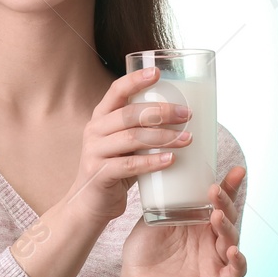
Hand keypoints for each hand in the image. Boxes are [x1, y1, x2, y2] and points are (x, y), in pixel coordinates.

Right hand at [61, 67, 195, 228]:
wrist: (89, 204)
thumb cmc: (115, 170)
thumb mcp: (124, 145)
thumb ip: (141, 130)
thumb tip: (184, 118)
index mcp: (101, 116)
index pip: (116, 90)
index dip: (135, 79)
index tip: (157, 72)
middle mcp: (94, 129)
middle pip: (130, 113)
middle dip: (162, 112)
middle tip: (187, 114)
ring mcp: (94, 151)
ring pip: (132, 138)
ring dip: (163, 137)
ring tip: (187, 139)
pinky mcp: (99, 174)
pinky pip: (130, 165)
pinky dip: (152, 162)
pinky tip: (171, 159)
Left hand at [118, 166, 247, 276]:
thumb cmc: (142, 251)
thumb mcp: (152, 219)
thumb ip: (165, 200)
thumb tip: (167, 168)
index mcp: (199, 221)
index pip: (218, 201)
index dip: (229, 187)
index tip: (237, 170)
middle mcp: (209, 238)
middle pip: (228, 217)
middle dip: (226, 202)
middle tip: (215, 190)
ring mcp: (213, 259)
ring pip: (232, 240)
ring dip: (228, 227)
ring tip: (217, 216)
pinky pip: (235, 272)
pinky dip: (239, 262)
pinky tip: (233, 251)